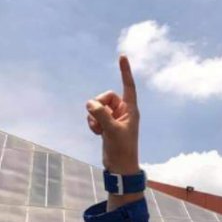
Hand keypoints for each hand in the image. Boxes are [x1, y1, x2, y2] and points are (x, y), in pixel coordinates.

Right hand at [86, 55, 139, 173]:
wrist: (119, 166)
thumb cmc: (122, 150)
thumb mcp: (112, 131)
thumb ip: (101, 115)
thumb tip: (90, 103)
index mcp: (131, 110)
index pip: (128, 86)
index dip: (125, 71)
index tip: (122, 56)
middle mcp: (123, 111)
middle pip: (105, 96)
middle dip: (98, 105)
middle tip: (99, 119)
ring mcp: (114, 118)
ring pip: (97, 106)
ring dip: (93, 116)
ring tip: (99, 130)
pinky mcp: (106, 124)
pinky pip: (93, 115)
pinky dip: (92, 123)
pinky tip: (97, 133)